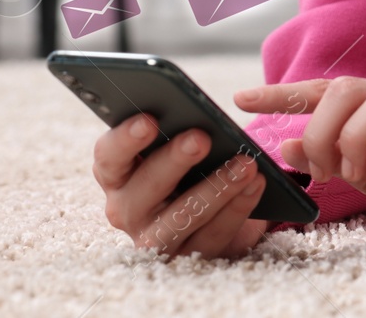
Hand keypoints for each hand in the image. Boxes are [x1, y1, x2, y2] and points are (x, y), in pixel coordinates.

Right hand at [92, 112, 269, 258]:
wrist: (213, 207)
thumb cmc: (187, 163)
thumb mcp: (174, 145)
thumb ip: (175, 129)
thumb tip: (194, 108)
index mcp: (116, 173)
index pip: (108, 156)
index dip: (126, 138)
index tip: (150, 120)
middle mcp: (127, 209)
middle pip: (143, 189)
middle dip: (174, 161)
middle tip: (201, 138)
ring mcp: (155, 238)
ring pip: (181, 217)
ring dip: (216, 188)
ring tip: (245, 163)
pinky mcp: (188, 257)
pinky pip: (214, 235)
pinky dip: (238, 208)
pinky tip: (257, 184)